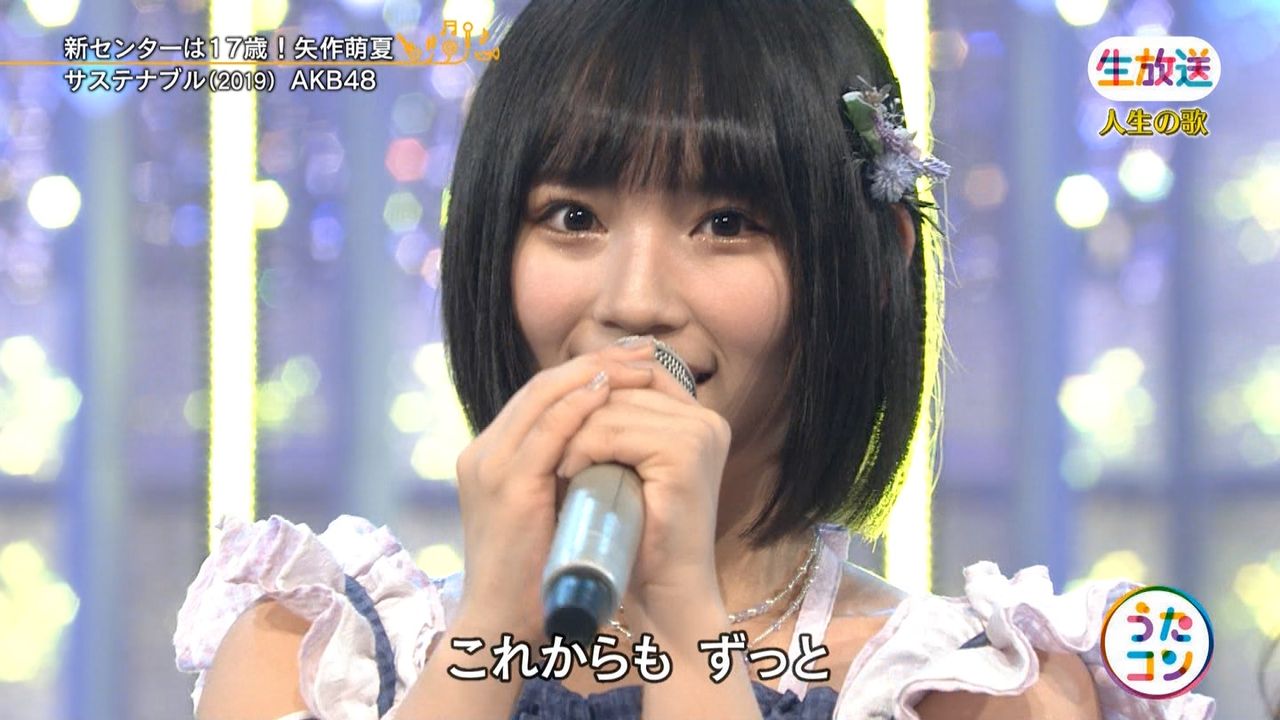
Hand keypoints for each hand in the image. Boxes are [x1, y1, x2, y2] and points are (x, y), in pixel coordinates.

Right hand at [451, 340, 658, 640]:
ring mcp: (491, 465)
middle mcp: (482, 453)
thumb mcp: (544, 514)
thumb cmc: (531, 578)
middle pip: (540, 387)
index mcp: (489, 458)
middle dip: (594, 364)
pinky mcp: (508, 483)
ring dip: (594, 374)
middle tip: (640, 352)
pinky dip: (580, 405)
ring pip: (543, 396)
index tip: (626, 364)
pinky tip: (611, 392)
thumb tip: (609, 453)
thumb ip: (563, 480)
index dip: (582, 375)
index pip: (537, 398)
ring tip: (636, 365)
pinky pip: (548, 428)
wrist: (501, 625)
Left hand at [553, 354, 733, 635]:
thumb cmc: (639, 536)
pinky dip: (583, 449)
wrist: (665, 593)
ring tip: (559, 466)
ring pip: (612, 408)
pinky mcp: (685, 453)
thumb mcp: (626, 468)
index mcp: (698, 418)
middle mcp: (706, 419)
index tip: (559, 418)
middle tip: (550, 445)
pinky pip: (615, 432)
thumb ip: (616, 425)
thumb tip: (574, 378)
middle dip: (579, 411)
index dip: (592, 387)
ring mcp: (699, 433)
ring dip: (574, 433)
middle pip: (622, 385)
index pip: (638, 372)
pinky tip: (568, 472)